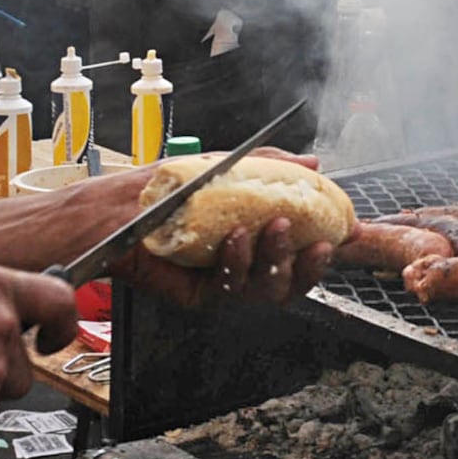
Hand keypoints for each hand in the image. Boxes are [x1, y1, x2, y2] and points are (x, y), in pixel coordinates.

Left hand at [93, 149, 346, 307]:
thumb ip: (270, 165)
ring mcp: (226, 282)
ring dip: (276, 260)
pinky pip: (232, 290)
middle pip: (294, 281)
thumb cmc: (165, 188)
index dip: (324, 250)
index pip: (301, 252)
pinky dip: (238, 265)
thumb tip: (313, 162)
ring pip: (269, 290)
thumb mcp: (224, 166)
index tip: (341, 233)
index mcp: (258, 238)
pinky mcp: (202, 296)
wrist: (116, 208)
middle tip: (308, 237)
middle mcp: (246, 264)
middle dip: (308, 264)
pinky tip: (233, 241)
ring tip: (269, 229)